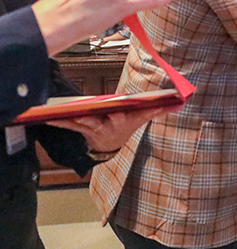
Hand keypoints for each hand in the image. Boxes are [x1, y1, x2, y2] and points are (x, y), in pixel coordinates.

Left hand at [48, 104, 180, 153]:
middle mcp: (105, 126)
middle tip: (82, 114)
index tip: (119, 108)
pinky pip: (66, 124)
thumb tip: (180, 102)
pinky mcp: (78, 128)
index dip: (120, 113)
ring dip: (68, 120)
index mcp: (121, 122)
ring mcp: (90, 128)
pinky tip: (44, 118)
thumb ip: (158, 110)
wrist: (110, 145)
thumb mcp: (142, 119)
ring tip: (55, 115)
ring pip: (78, 123)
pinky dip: (56, 122)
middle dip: (90, 118)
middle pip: (97, 121)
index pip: (122, 116)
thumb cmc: (126, 126)